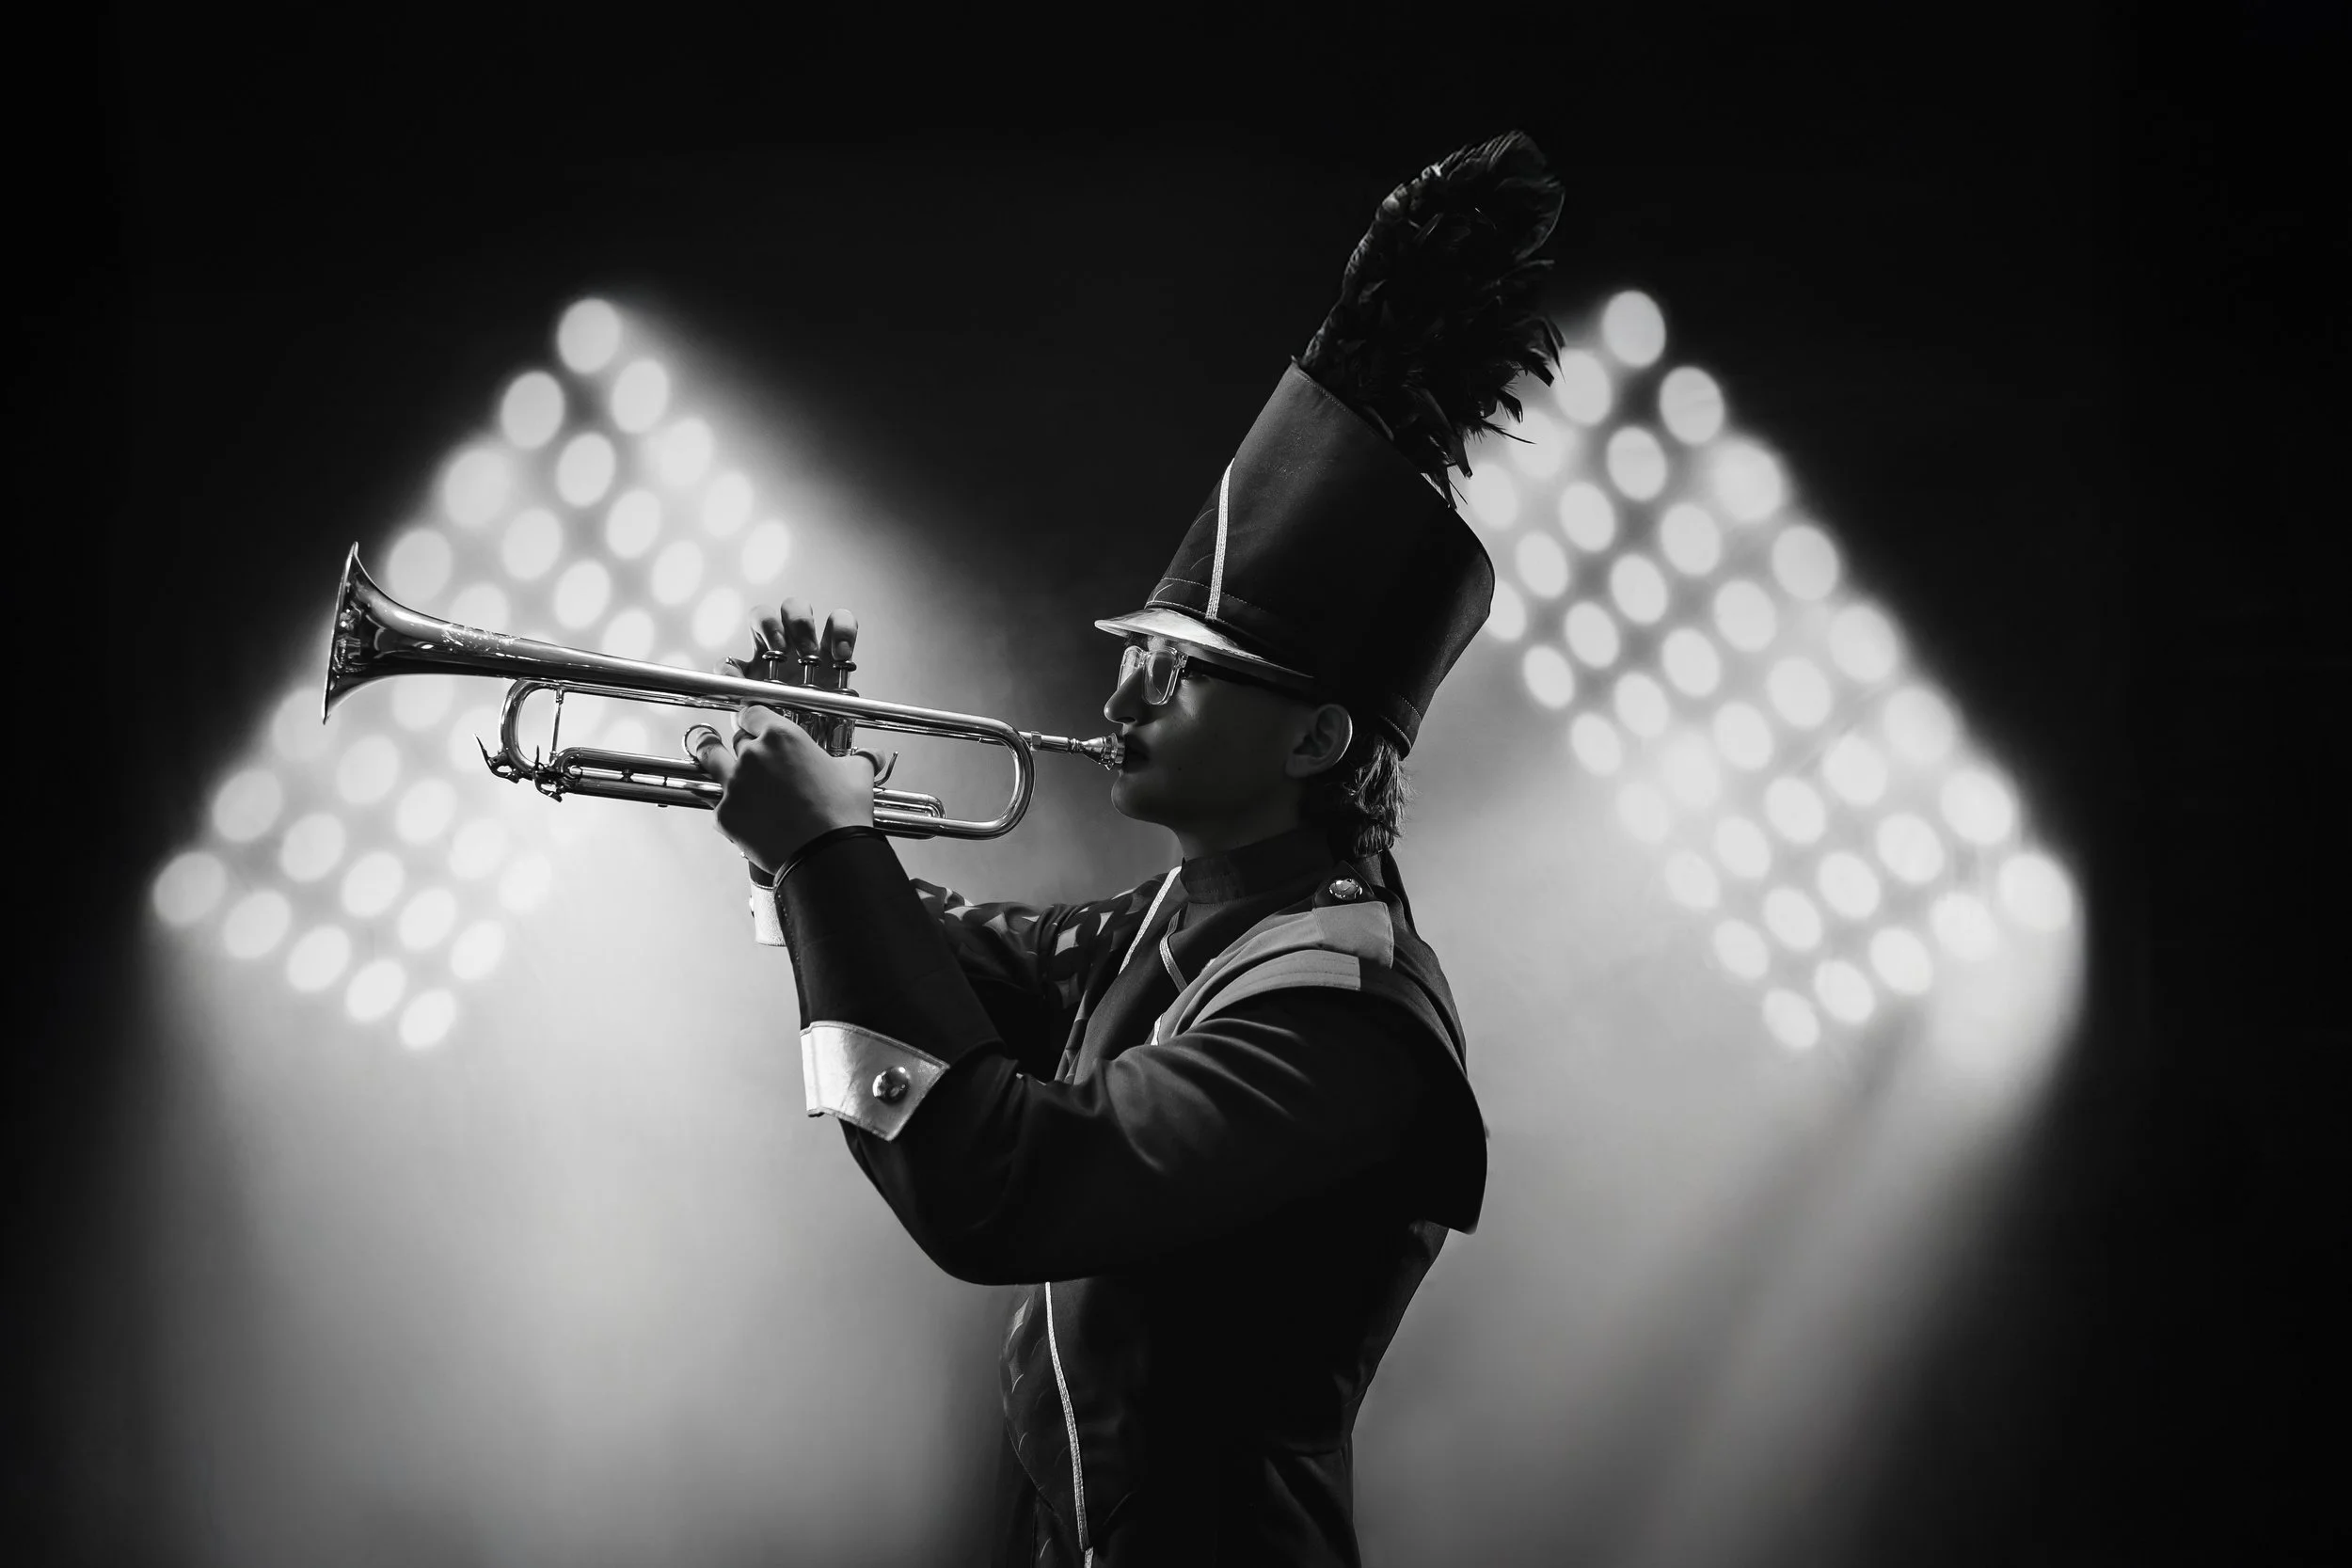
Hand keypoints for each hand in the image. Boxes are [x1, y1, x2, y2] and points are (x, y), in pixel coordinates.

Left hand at [689, 596, 874, 877]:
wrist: (826, 856)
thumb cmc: (842, 814)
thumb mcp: (857, 776)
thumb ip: (860, 759)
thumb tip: (876, 756)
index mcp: (782, 736)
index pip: (752, 712)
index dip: (753, 720)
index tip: (754, 727)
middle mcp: (752, 753)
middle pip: (734, 738)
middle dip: (741, 747)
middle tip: (750, 759)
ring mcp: (734, 783)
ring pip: (709, 758)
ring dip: (711, 758)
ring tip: (713, 760)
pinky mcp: (724, 813)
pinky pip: (717, 803)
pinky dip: (728, 807)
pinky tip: (744, 815)